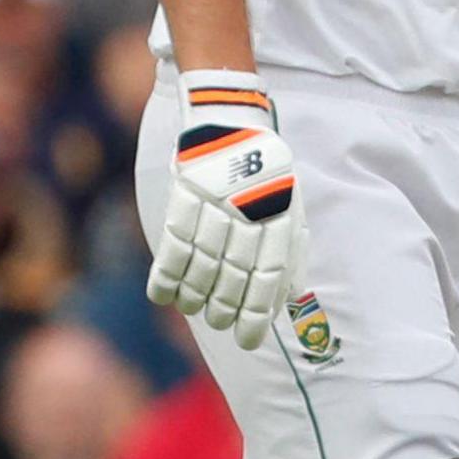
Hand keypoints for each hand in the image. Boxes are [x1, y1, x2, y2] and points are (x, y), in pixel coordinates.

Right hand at [147, 115, 302, 350]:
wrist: (231, 119)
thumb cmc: (265, 170)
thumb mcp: (290, 202)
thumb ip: (292, 248)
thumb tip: (292, 295)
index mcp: (280, 212)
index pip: (270, 272)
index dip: (258, 310)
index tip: (250, 339)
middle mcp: (249, 210)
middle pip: (234, 272)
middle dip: (226, 308)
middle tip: (221, 326)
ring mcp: (215, 202)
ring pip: (202, 261)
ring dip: (196, 296)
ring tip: (197, 312)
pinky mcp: (185, 193)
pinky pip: (173, 241)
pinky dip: (167, 273)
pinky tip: (165, 296)